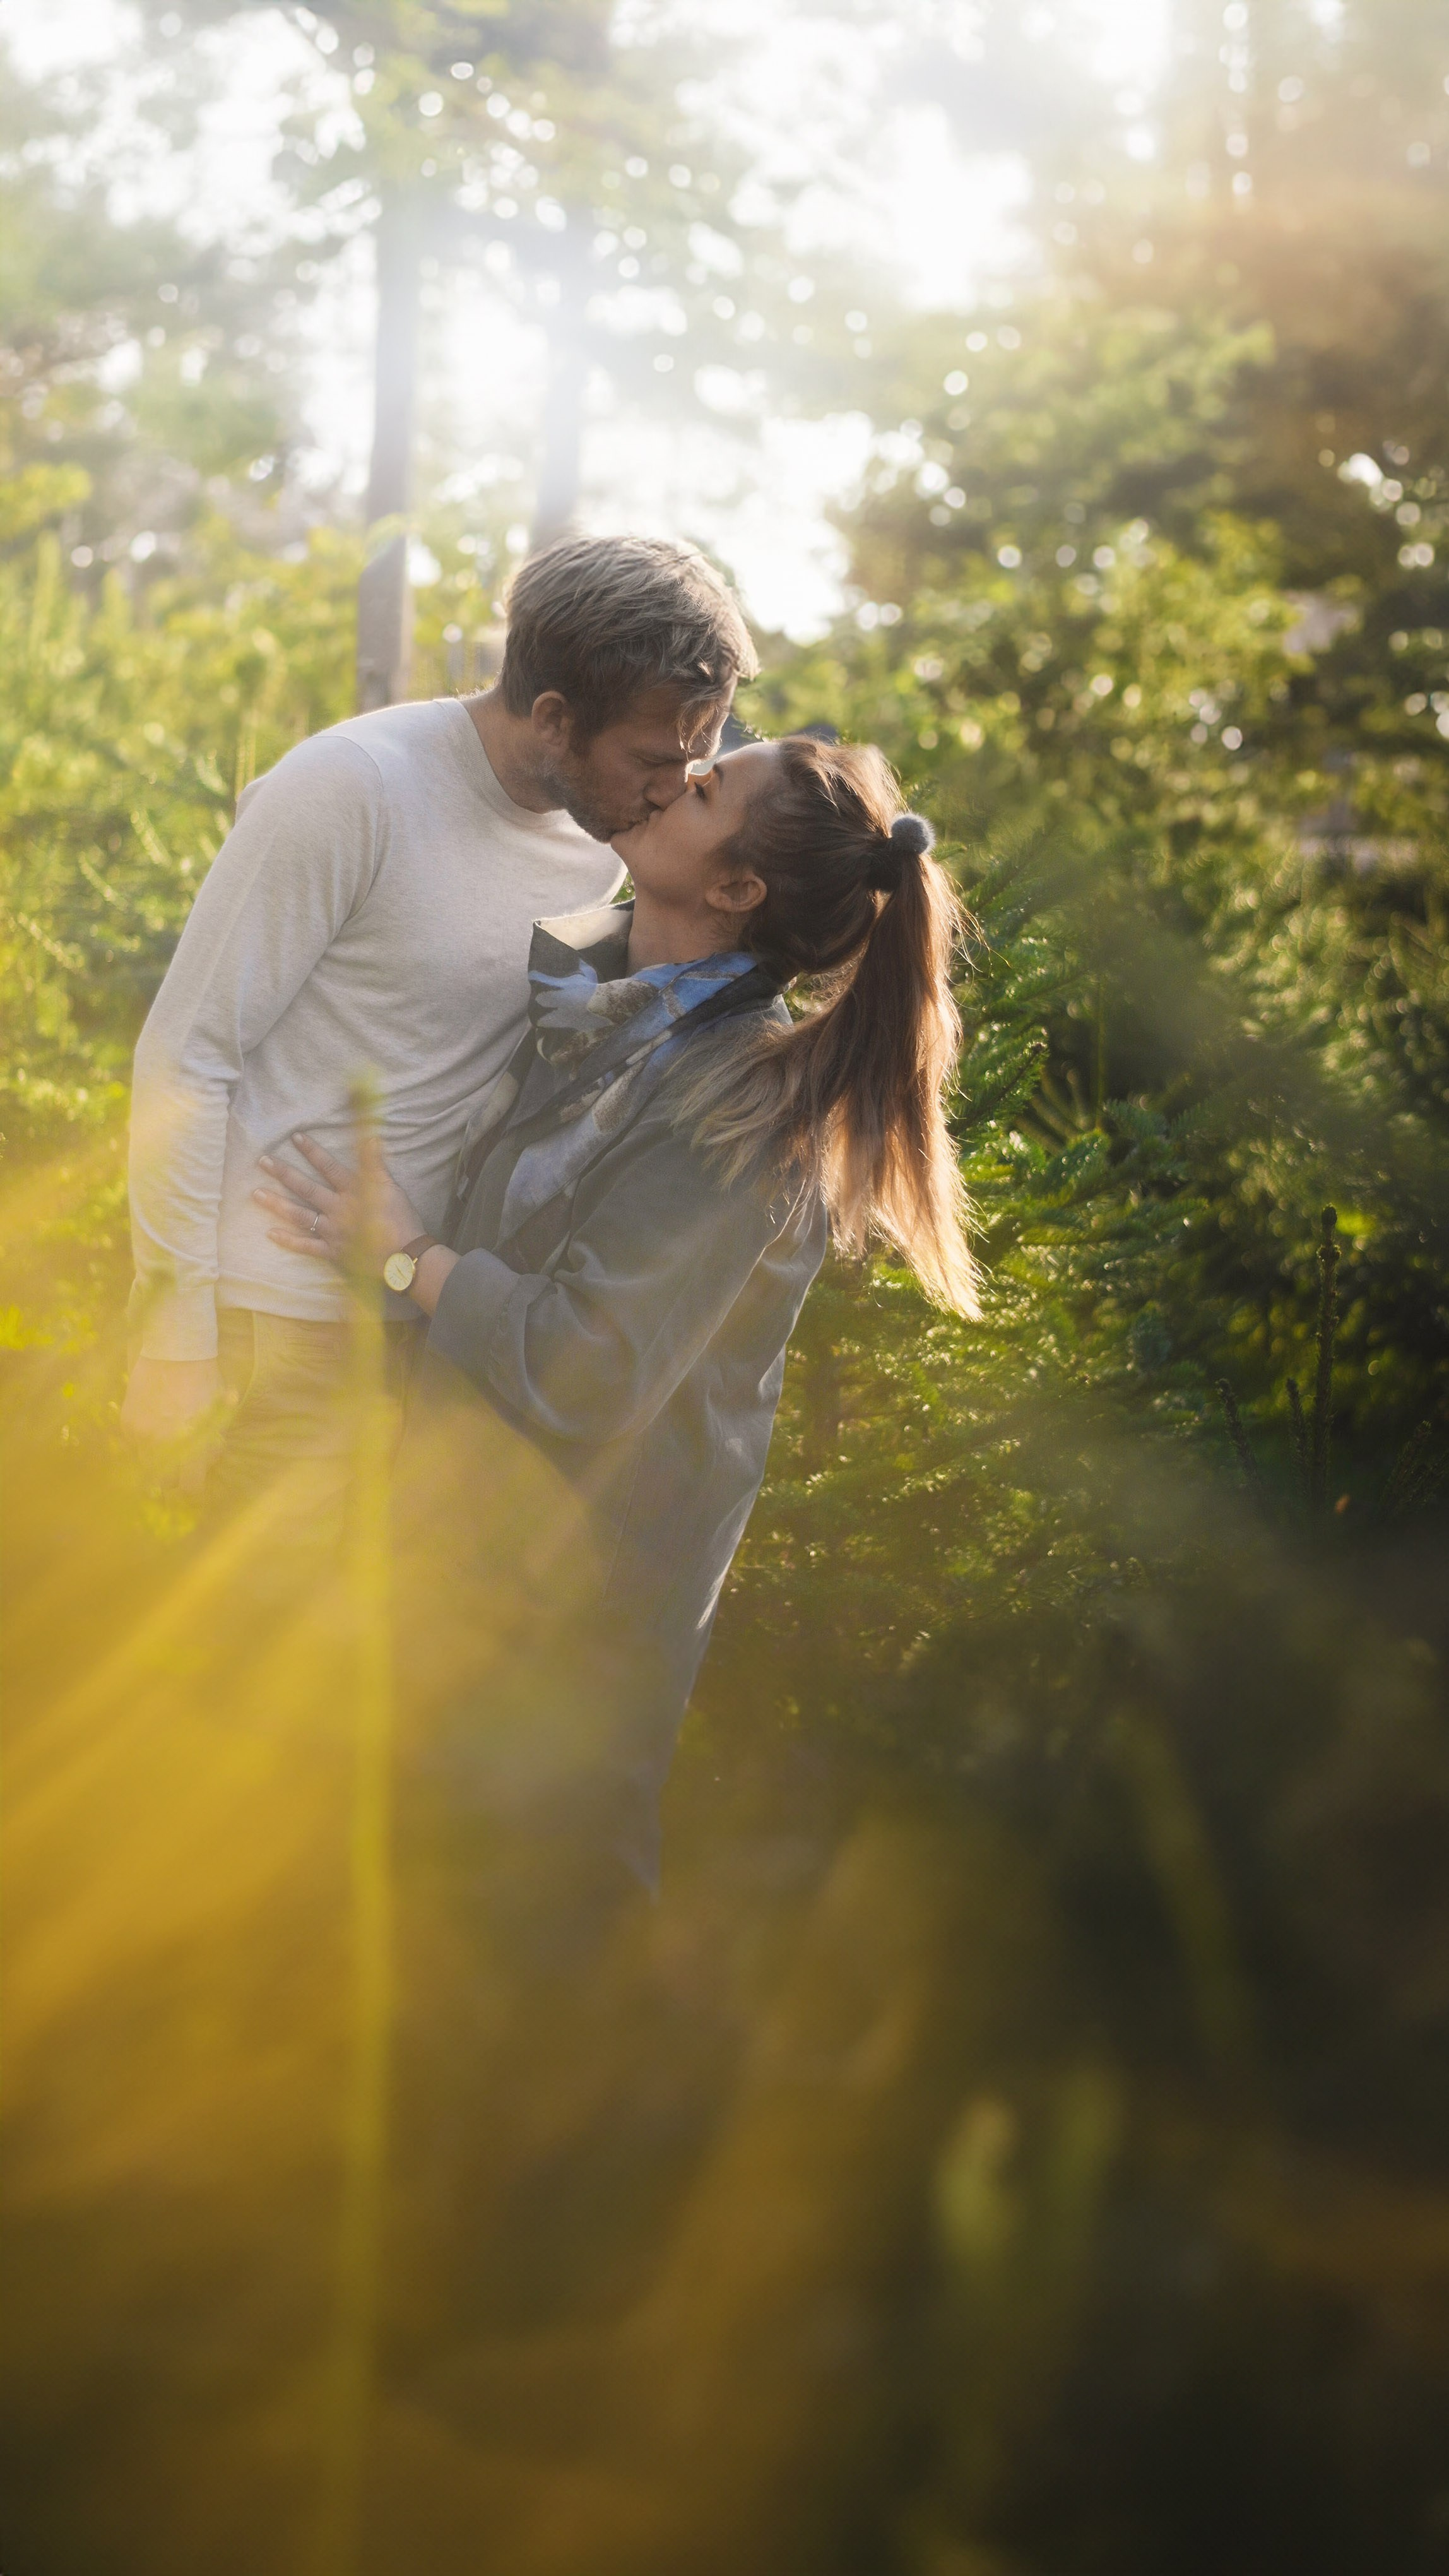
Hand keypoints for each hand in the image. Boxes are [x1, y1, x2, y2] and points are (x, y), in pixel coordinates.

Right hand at [120, 1356, 231, 1492]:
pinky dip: (142, 1441)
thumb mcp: (219, 1413)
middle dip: (174, 1477)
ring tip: (166, 1441)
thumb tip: (206, 1461)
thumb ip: (212, 1443)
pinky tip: (153, 1423)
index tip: (194, 1480)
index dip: (194, 1485)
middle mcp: (165, 1445)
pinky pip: (133, 1444)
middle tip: (179, 1464)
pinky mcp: (128, 1423)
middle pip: (165, 1483)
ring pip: (146, 1464)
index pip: (190, 1486)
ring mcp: (142, 1435)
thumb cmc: (204, 1380)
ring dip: (156, 1459)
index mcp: (193, 1445)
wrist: (174, 1350)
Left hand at [254, 1132, 423, 1275]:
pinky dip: (288, 1241)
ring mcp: (332, 1231)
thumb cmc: (402, 1220)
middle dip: (283, 1173)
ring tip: (256, 1194)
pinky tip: (270, 1233)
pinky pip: (306, 1246)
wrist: (405, 1256)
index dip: (312, 1151)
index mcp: (354, 1190)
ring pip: (300, 1215)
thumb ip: (376, 1162)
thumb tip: (371, 1136)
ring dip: (277, 1204)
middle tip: (262, 1161)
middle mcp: (338, 1208)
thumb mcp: (392, 1186)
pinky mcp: (332, 1251)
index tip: (294, 1137)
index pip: (329, 1166)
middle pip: (306, 1188)